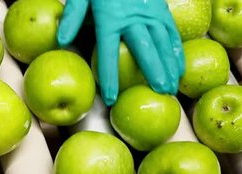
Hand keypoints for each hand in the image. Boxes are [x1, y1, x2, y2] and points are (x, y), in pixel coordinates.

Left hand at [58, 0, 184, 105]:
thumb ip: (72, 17)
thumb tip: (62, 41)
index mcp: (110, 18)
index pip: (108, 53)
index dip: (109, 76)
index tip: (110, 97)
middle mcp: (133, 17)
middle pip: (145, 49)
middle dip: (154, 73)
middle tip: (161, 92)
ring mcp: (150, 11)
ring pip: (163, 42)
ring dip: (170, 66)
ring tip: (172, 87)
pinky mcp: (162, 7)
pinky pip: (172, 31)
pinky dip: (177, 50)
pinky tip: (179, 66)